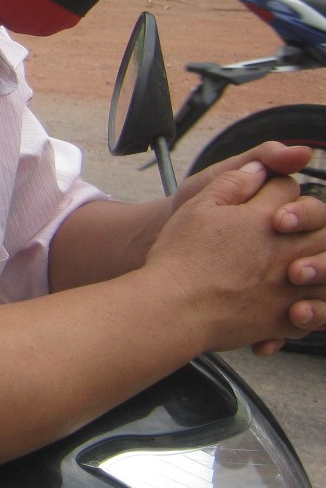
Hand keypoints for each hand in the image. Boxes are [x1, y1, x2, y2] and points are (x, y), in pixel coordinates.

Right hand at [144, 158, 325, 354]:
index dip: (275, 188)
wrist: (176, 309)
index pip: (288, 188)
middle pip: (321, 225)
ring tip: (296, 267)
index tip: (260, 196)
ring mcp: (291, 286)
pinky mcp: (287, 317)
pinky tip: (295, 302)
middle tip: (284, 229)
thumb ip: (231, 184)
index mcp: (264, 217)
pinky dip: (313, 305)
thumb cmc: (182, 258)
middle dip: (308, 221)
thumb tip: (257, 170)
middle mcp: (286, 249)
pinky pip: (319, 308)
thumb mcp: (196, 207)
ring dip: (318, 263)